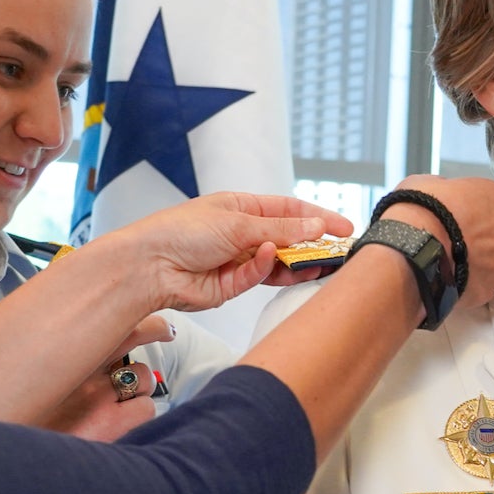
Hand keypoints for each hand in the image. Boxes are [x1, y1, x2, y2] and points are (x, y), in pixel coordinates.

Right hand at [35, 315, 170, 439]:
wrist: (19, 466)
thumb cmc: (22, 426)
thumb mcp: (31, 386)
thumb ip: (53, 364)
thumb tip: (71, 350)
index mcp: (60, 356)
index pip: (102, 317)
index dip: (124, 312)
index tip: (135, 305)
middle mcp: (80, 370)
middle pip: (135, 334)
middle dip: (154, 331)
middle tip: (166, 331)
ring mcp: (98, 395)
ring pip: (144, 375)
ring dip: (140, 387)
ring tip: (122, 402)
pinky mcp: (112, 422)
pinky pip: (147, 407)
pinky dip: (139, 414)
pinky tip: (122, 425)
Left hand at [103, 192, 349, 312]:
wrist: (149, 266)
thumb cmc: (182, 231)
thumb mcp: (239, 221)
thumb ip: (282, 229)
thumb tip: (317, 226)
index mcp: (242, 208)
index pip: (290, 210)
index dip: (319, 217)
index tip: (344, 227)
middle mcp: (243, 234)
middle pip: (288, 238)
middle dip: (312, 244)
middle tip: (337, 251)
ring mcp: (238, 260)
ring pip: (279, 263)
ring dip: (297, 262)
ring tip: (317, 263)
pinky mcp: (232, 286)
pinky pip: (260, 277)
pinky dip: (267, 269)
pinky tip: (270, 260)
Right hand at [380, 176, 493, 309]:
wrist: (413, 246)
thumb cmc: (423, 209)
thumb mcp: (435, 183)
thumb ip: (453, 189)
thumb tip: (446, 195)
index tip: (479, 222)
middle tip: (466, 244)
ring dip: (487, 267)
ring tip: (458, 264)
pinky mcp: (491, 290)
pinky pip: (486, 288)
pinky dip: (474, 285)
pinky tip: (454, 280)